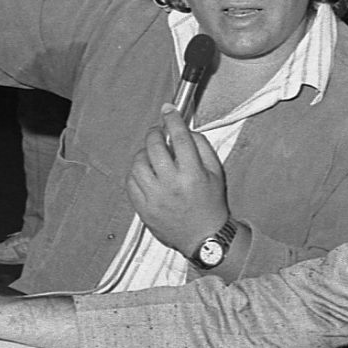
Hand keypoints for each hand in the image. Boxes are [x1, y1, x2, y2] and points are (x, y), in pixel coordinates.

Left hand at [126, 104, 227, 255]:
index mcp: (192, 174)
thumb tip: (184, 130)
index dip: (172, 119)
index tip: (168, 110)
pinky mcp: (143, 208)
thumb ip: (202, 147)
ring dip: (144, 153)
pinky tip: (146, 172)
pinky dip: (136, 172)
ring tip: (152, 155)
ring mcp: (154, 197)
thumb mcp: (216, 173)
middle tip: (158, 131)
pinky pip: (131, 181)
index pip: (179, 137)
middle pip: (154, 146)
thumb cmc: (211, 204)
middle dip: (155, 132)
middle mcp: (171, 184)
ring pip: (138, 162)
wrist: (204, 237)